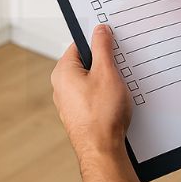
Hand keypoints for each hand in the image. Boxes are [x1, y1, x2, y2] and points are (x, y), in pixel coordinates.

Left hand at [51, 24, 131, 159]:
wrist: (101, 151)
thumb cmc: (102, 115)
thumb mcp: (107, 72)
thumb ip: (102, 47)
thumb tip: (99, 30)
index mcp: (63, 71)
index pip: (79, 44)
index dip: (97, 41)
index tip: (111, 41)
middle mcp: (61, 86)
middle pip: (85, 62)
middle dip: (104, 63)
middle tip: (119, 67)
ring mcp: (69, 102)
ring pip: (90, 80)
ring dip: (106, 80)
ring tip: (118, 89)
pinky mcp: (78, 114)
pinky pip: (92, 96)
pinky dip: (104, 95)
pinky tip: (116, 103)